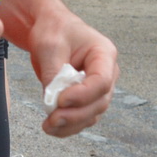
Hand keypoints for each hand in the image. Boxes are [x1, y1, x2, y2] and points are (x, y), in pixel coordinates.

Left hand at [25, 10, 117, 135]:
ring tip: (49, 126)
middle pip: (99, 102)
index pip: (101, 80)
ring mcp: (98, 88)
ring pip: (92, 114)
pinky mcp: (86, 98)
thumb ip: (53, 72)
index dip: (83, 94)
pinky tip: (52, 128)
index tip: (61, 100)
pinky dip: (68, 126)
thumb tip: (52, 101)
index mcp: (103, 53)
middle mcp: (106, 73)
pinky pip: (82, 117)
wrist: (51, 29)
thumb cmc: (55, 30)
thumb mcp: (50, 46)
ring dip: (71, 125)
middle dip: (76, 115)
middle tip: (53, 119)